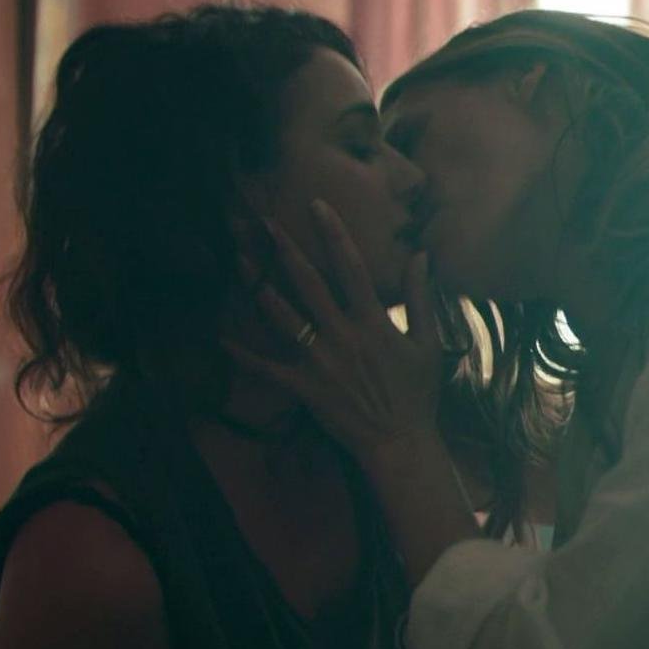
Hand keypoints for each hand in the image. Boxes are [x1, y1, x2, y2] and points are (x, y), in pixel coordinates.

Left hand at [227, 200, 446, 466]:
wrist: (400, 443)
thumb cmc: (417, 394)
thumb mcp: (428, 343)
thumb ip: (422, 297)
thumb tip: (421, 256)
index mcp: (373, 322)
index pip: (350, 267)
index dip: (333, 233)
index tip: (316, 205)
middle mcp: (342, 336)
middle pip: (308, 283)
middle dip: (284, 249)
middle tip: (261, 222)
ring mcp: (320, 361)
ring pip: (283, 317)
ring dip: (259, 287)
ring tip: (239, 259)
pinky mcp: (304, 387)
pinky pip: (268, 369)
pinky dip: (243, 356)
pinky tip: (221, 339)